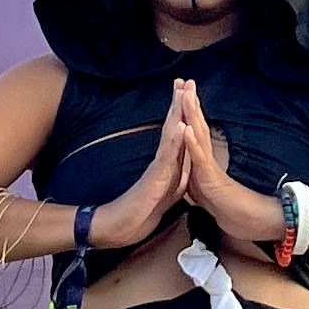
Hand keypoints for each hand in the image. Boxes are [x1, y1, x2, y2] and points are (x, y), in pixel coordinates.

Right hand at [87, 92, 195, 250]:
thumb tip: (184, 166)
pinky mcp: (155, 178)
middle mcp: (161, 161)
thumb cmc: (140, 212)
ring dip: (177, 113)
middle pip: (173, 127)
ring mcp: (158, 167)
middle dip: (179, 103)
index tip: (188, 92)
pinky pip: (168, 157)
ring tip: (183, 92)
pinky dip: (175, 141)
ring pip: (170, 136)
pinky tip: (181, 125)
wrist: (121, 228)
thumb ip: (175, 177)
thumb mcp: (166, 193)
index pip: (176, 133)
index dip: (182, 113)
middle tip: (184, 80)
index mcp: (166, 164)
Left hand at [171, 90, 284, 256]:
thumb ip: (198, 181)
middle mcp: (208, 159)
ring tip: (186, 93)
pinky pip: (200, 157)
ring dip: (192, 114)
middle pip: (198, 126)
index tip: (182, 93)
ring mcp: (210, 166)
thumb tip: (189, 174)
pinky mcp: (211, 177)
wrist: (247, 225)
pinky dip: (192, 142)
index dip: (188, 113)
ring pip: (199, 135)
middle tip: (186, 81)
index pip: (194, 132)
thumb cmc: (230, 210)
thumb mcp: (205, 193)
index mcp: (204, 162)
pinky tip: (186, 126)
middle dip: (190, 103)